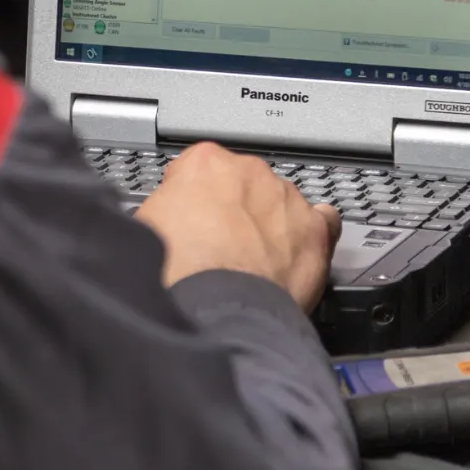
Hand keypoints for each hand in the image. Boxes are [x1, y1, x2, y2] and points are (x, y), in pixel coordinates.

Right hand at [134, 143, 342, 310]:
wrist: (216, 306)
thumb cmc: (181, 271)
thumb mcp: (146, 226)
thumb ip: (163, 209)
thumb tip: (162, 218)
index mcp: (205, 163)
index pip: (200, 168)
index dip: (193, 198)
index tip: (190, 218)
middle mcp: (250, 172)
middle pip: (244, 184)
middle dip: (234, 210)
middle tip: (220, 245)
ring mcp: (286, 199)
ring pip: (280, 203)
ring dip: (270, 225)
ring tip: (254, 261)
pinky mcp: (315, 229)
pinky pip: (323, 222)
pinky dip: (310, 235)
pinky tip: (295, 253)